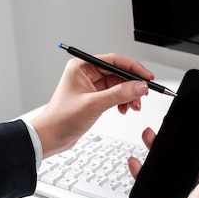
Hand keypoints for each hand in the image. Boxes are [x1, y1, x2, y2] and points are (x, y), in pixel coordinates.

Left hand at [31, 54, 152, 157]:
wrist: (51, 137)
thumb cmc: (61, 119)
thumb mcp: (94, 104)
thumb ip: (119, 94)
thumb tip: (139, 86)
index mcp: (82, 67)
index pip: (114, 60)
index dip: (133, 68)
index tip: (147, 77)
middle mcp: (87, 73)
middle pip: (118, 73)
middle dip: (132, 85)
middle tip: (143, 94)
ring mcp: (91, 85)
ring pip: (119, 85)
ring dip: (129, 95)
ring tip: (133, 106)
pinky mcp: (95, 97)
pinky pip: (115, 94)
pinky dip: (122, 101)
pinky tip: (124, 109)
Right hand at [128, 127, 198, 197]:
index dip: (194, 140)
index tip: (186, 127)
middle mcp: (192, 181)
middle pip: (178, 155)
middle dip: (170, 140)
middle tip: (164, 129)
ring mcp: (176, 188)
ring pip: (162, 163)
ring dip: (154, 149)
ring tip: (148, 137)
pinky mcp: (161, 195)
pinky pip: (148, 179)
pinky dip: (140, 170)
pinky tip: (137, 161)